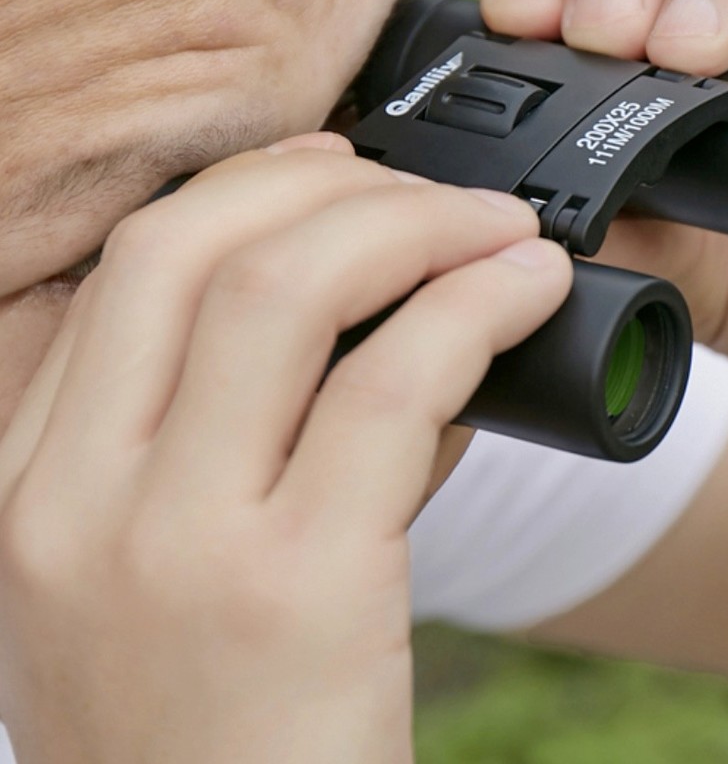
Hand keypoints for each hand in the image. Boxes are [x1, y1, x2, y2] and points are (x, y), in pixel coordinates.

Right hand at [0, 133, 570, 762]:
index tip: (326, 170)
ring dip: (415, 226)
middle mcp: (77, 506)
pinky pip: (398, 383)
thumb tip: (390, 327)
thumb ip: (239, 447)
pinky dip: (475, 307)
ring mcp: (179, 544)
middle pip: (191, 246)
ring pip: (290, 289)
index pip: (123, 274)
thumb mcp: (170, 582)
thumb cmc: (214, 737)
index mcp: (33, 492)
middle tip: (423, 193)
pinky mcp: (301, 588)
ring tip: (495, 228)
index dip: (239, 194)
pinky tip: (529, 290)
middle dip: (327, 186)